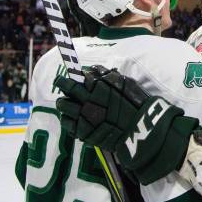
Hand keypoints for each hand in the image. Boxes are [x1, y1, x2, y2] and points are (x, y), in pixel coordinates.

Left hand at [54, 65, 198, 183]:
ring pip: (64, 105)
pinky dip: (67, 118)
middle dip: (62, 82)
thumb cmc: (136, 104)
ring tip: (65, 102)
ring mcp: (84, 116)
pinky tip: (71, 117)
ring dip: (63, 101)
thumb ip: (108, 76)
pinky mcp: (83, 131)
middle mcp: (89, 99)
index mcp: (99, 85)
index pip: (82, 75)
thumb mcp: (125, 83)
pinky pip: (67, 123)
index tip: (77, 75)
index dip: (79, 74)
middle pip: (68, 87)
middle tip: (60, 81)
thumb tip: (93, 70)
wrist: (141, 129)